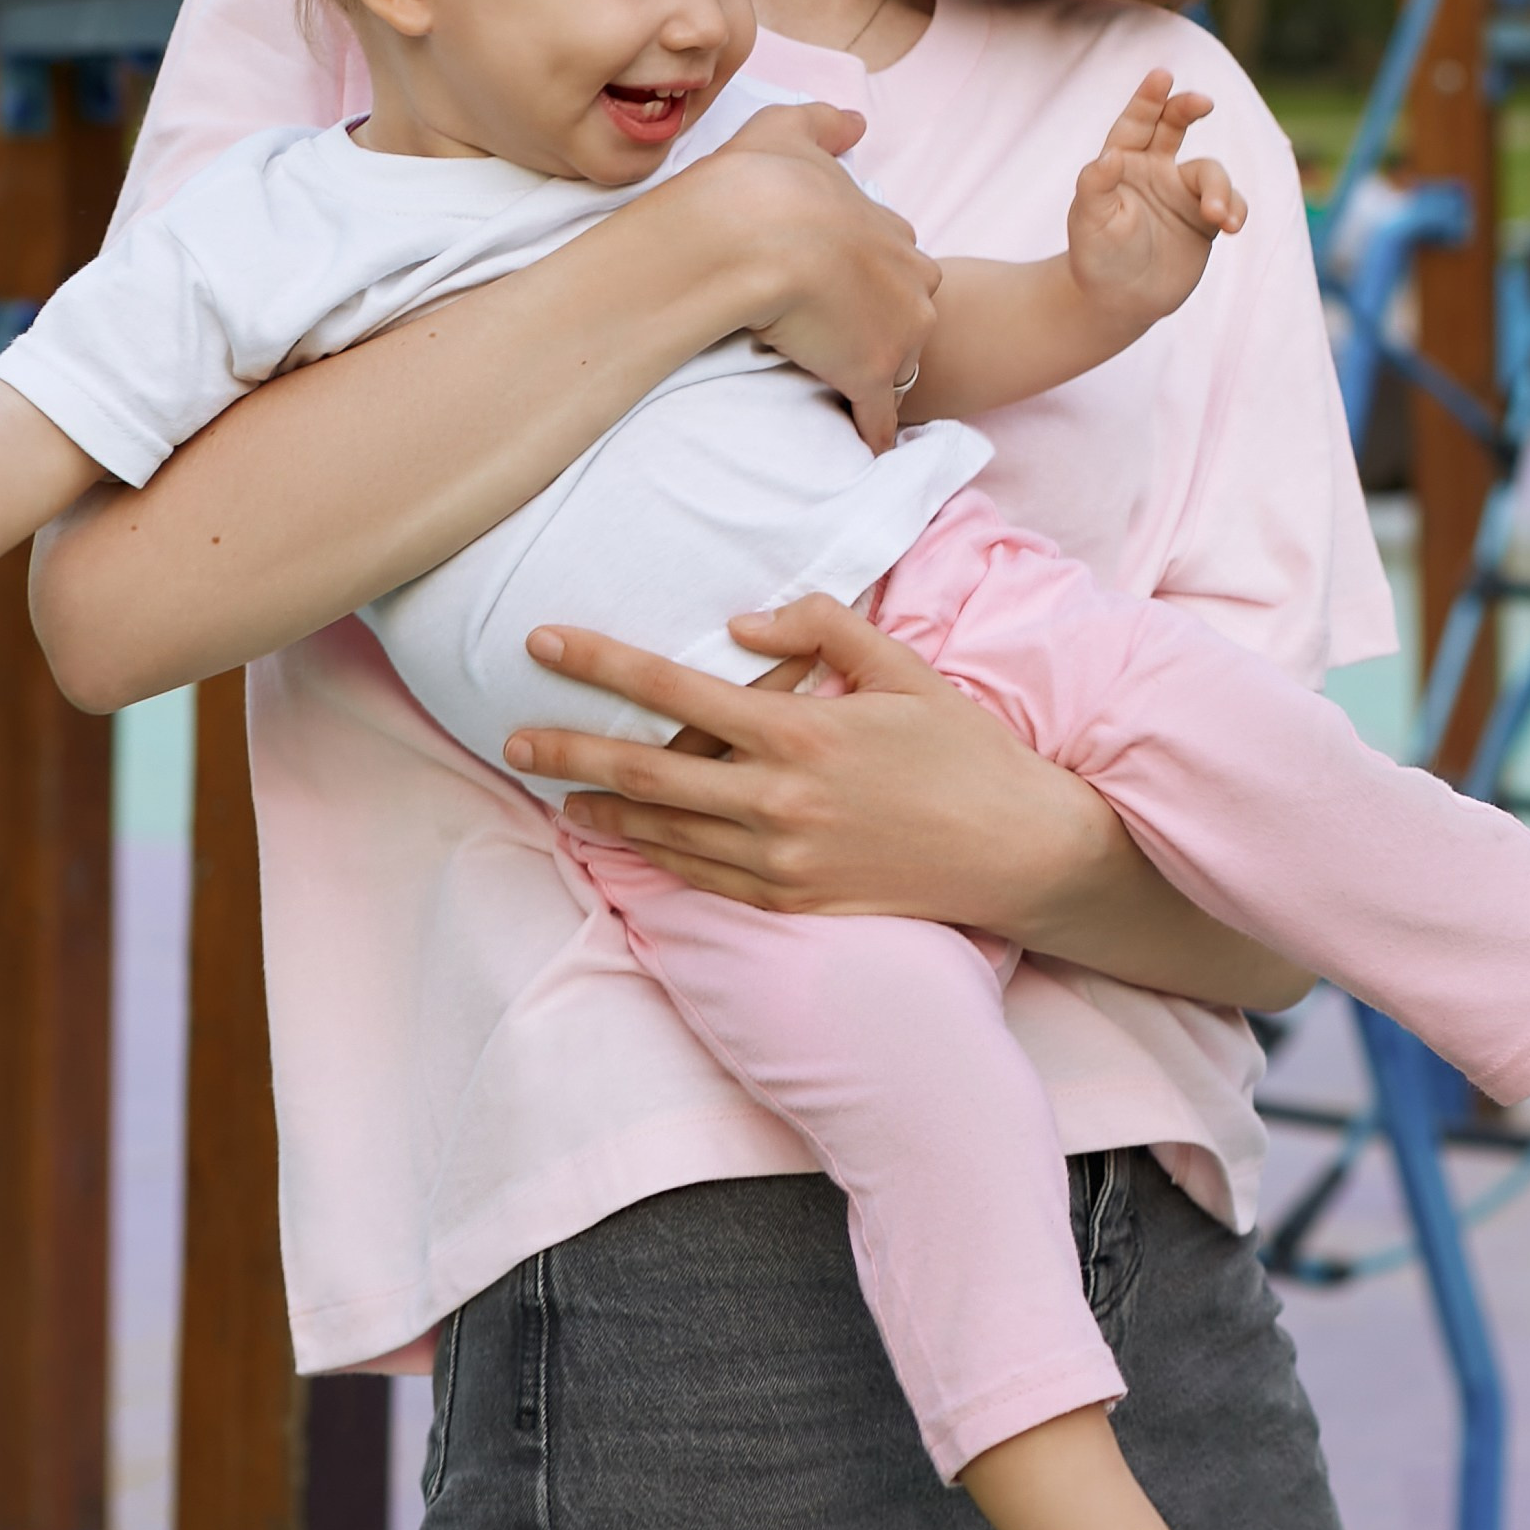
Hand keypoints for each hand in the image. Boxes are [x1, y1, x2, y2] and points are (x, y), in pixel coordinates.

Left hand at [506, 589, 1115, 921]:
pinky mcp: (793, 903)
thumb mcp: (903, 668)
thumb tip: (740, 626)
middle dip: (568, 753)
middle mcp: (778, 801)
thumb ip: (822, 628)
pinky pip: (704, 878)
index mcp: (800, 732)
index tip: (543, 642)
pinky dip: (657, 857)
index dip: (599, 664)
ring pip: (664, 834)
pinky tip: (628, 840)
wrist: (1019, 852)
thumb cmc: (964, 750)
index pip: (674, 690)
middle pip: (644, 774)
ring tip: (556, 794)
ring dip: (601, 812)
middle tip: (511, 740)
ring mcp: (781, 861)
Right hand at [692, 102, 942, 452]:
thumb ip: (825, 123)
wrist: (751, 232)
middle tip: (837, 333)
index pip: (897, 262)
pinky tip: (868, 448)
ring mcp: (895, 332)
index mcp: (892, 233)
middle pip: (909, 313)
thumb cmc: (764, 181)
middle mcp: (909, 282)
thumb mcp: (791, 129)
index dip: (869, 275)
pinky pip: (882, 416)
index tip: (842, 284)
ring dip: (876, 374)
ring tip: (841, 386)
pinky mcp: (872, 376)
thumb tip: (857, 123)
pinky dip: (875, 432)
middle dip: (883, 325)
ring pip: (900, 362)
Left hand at [1066, 76, 1245, 335]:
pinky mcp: (1206, 219)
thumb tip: (1108, 155)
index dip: (1148, 98)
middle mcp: (1154, 169)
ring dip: (1218, 189)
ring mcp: (1183, 192)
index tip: (1162, 76)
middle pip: (1175, 125)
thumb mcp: (1088, 222)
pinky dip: (1234, 208)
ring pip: (1210, 172)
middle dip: (1188, 108)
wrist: (1120, 301)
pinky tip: (1231, 225)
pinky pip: (1229, 203)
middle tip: (1203, 103)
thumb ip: (1096, 187)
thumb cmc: (1096, 257)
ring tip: (1217, 217)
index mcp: (1122, 162)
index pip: (1135, 122)